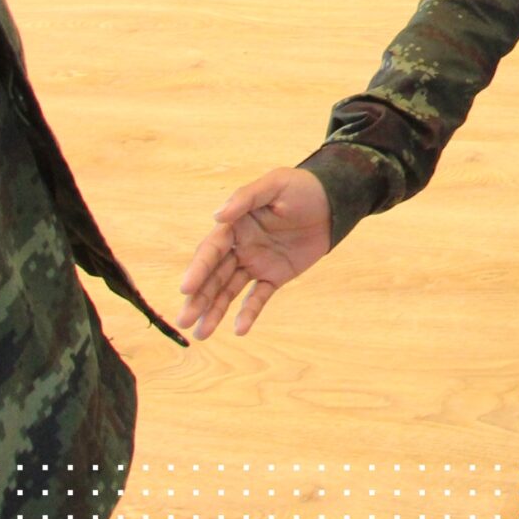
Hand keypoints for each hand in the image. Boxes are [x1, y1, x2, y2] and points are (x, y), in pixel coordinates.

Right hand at [178, 168, 332, 338]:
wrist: (335, 201)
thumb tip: (217, 216)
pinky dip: (249, 312)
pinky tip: (240, 329)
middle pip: (214, 276)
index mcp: (235, 227)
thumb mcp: (275, 185)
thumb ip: (246, 198)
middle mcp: (240, 248)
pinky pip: (258, 296)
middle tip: (184, 320)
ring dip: (215, 311)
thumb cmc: (302, 188)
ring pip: (230, 291)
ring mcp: (256, 263)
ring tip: (201, 334)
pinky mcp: (275, 275)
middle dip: (199, 298)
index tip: (186, 288)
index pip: (211, 251)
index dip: (198, 269)